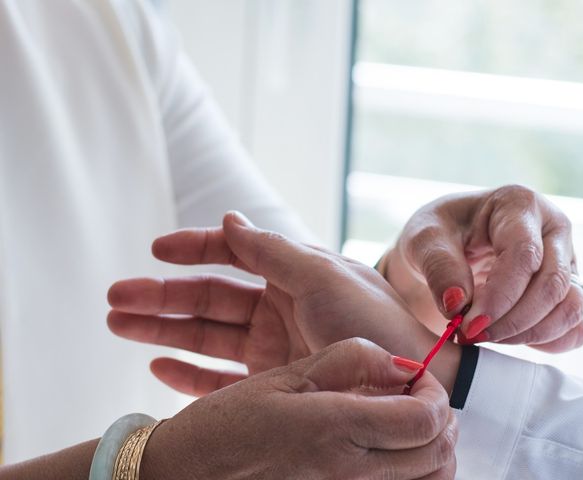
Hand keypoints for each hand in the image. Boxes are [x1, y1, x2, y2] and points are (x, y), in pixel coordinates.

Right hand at [108, 212, 459, 395]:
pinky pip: (220, 376)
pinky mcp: (272, 383)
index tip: (156, 249)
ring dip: (162, 329)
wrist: (413, 385)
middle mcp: (279, 307)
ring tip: (119, 324)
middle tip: (115, 296)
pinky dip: (188, 371)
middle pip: (208, 297)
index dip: (194, 249)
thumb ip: (273, 251)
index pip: (233, 255)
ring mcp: (272, 346)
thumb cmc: (377, 325)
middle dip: (161, 294)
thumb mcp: (324, 278)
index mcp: (293, 274)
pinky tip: (157, 365)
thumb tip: (229, 218)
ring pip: (205, 334)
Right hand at [142, 338, 456, 479]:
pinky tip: (386, 451)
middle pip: (438, 453)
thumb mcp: (280, 380)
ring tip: (406, 421)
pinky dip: (408, 471)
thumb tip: (398, 363)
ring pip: (428, 479)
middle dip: (439, 420)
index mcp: (335, 428)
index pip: (424, 417)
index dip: (431, 391)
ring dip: (430, 448)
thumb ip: (344, 363)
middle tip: (417, 396)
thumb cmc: (224, 428)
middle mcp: (350, 471)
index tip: (412, 374)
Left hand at [385, 185, 582, 351]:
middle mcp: (553, 229)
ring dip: (528, 334)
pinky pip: (575, 329)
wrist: (446, 245)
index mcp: (520, 205)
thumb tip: (458, 304)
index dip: (500, 296)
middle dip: (511, 321)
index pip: (524, 255)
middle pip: (552, 285)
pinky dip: (545, 343)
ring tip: (485, 336)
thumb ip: (439, 266)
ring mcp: (567, 262)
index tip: (469, 325)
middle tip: (472, 335)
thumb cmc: (438, 233)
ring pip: (570, 309)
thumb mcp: (424, 239)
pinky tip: (508, 339)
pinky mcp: (568, 293)